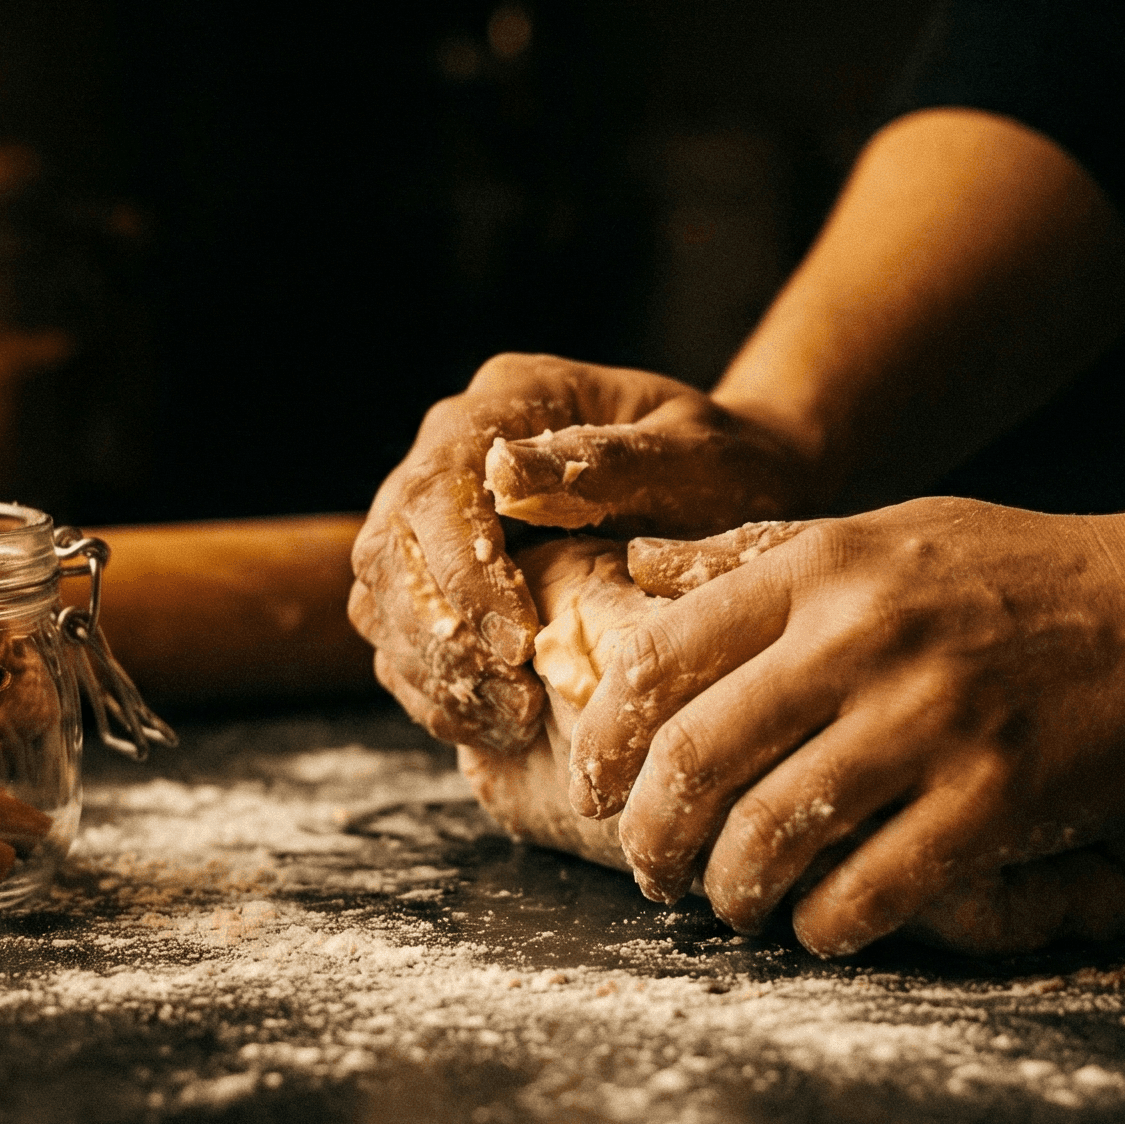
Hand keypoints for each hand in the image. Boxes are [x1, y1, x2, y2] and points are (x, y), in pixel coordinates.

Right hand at [349, 353, 813, 751]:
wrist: (740, 494)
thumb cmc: (728, 468)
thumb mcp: (691, 455)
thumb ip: (608, 459)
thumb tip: (503, 471)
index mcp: (507, 399)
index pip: (437, 488)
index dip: (460, 572)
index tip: (517, 639)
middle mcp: (453, 452)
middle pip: (391, 551)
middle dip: (441, 635)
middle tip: (514, 700)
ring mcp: (440, 517)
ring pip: (383, 603)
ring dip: (435, 672)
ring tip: (513, 720)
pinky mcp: (444, 579)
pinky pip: (404, 642)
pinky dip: (440, 691)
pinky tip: (499, 724)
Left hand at [571, 498, 1124, 952]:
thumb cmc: (1032, 574)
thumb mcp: (890, 531)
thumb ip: (759, 555)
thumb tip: (636, 569)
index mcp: (824, 568)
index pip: (658, 658)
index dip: (606, 741)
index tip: (598, 788)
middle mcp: (862, 636)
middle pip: (694, 758)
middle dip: (651, 838)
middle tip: (651, 872)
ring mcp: (931, 718)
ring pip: (769, 835)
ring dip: (731, 894)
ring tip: (734, 907)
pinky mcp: (997, 798)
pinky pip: (869, 889)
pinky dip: (824, 926)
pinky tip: (822, 928)